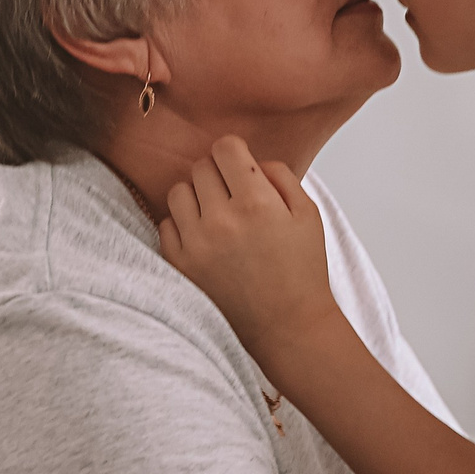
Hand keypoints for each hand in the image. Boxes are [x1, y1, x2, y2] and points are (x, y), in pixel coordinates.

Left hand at [159, 136, 343, 352]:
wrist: (286, 326)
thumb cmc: (301, 270)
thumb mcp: (309, 214)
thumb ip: (281, 176)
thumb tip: (252, 160)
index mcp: (257, 203)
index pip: (225, 147)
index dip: (235, 152)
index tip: (240, 164)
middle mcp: (222, 220)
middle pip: (201, 166)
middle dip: (218, 174)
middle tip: (234, 195)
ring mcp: (196, 244)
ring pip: (178, 191)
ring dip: (197, 196)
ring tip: (216, 215)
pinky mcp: (180, 265)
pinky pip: (166, 224)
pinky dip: (182, 225)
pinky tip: (204, 237)